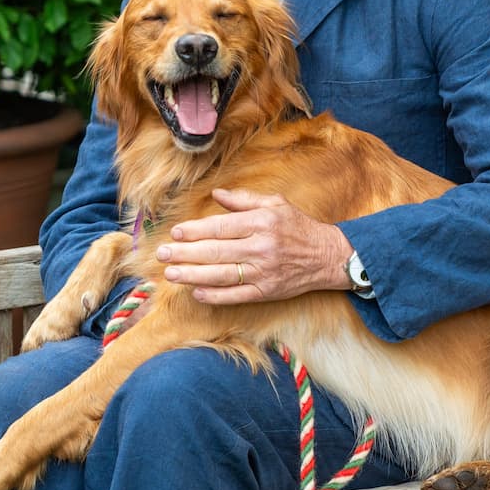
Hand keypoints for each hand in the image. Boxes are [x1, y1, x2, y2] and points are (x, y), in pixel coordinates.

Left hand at [155, 188, 352, 304]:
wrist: (327, 256)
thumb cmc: (298, 226)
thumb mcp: (275, 204)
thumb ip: (243, 199)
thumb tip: (216, 194)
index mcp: (261, 222)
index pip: (220, 227)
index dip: (195, 230)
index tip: (175, 233)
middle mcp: (261, 247)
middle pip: (215, 251)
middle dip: (185, 253)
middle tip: (162, 254)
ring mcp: (263, 272)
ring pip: (221, 275)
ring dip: (192, 275)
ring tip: (171, 274)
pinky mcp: (266, 291)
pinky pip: (235, 295)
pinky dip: (214, 295)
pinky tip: (196, 292)